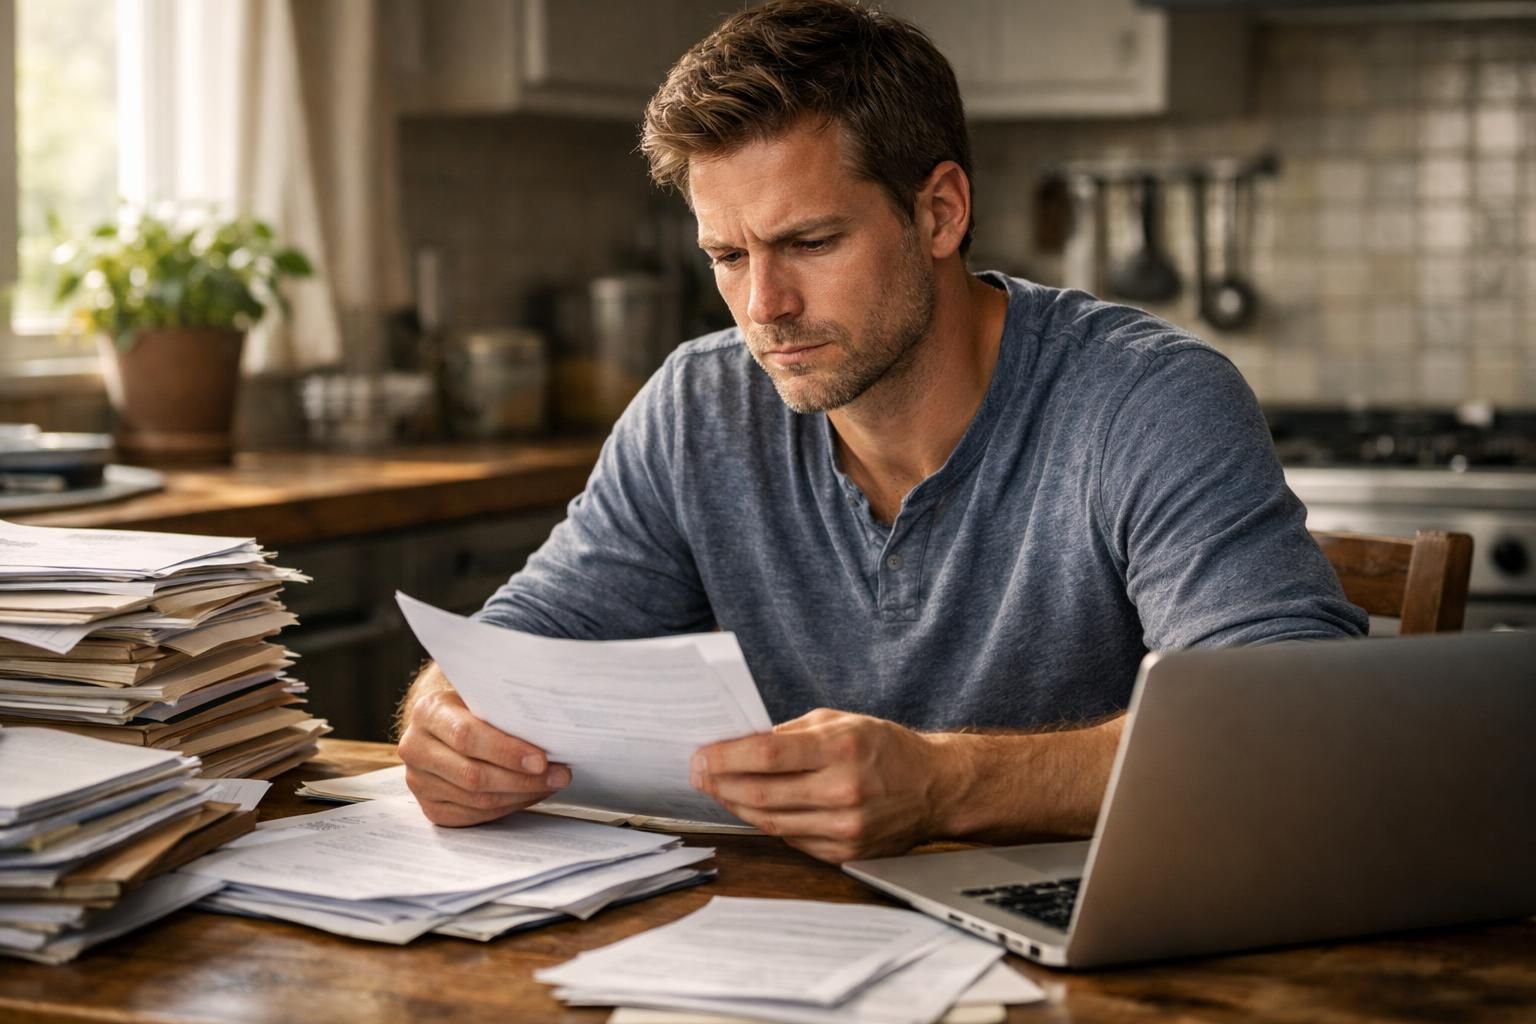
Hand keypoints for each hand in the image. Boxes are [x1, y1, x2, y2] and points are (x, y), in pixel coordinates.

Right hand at [395, 665, 570, 826]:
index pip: (467, 737)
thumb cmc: (470, 706)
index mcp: (428, 712)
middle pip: (472, 774)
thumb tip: (550, 723)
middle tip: (558, 776)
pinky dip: (507, 807)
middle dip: (522, 779)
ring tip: (551, 784)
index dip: (507, 751)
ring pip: (476, 799)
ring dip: (520, 795)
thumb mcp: (480, 695)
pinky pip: (473, 815)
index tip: (542, 759)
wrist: (443, 723)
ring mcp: (419, 781)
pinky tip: (530, 794)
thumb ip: (503, 706)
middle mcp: (416, 748)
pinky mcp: (430, 806)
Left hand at [689, 708, 946, 862]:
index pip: (767, 755)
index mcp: (841, 748)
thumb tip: (739, 742)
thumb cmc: (884, 747)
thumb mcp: (840, 722)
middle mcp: (843, 790)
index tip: (699, 755)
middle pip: (761, 794)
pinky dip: (767, 822)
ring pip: (770, 822)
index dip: (725, 757)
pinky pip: (791, 838)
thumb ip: (790, 734)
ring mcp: (845, 827)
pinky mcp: (846, 852)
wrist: (935, 786)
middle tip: (696, 773)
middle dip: (719, 783)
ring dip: (735, 805)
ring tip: (717, 790)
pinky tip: (753, 808)